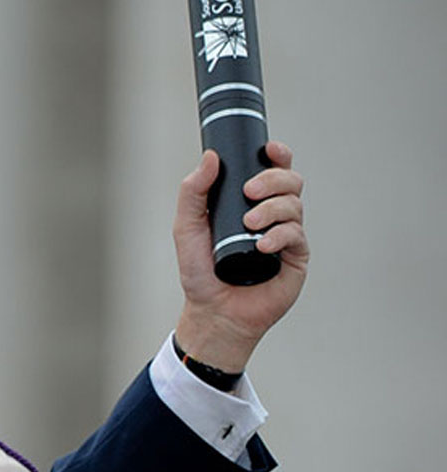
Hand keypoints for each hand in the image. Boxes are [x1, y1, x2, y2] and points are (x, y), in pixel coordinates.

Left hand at [173, 141, 308, 372]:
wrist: (213, 310)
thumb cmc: (200, 269)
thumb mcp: (187, 226)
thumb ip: (193, 190)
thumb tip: (211, 157)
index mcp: (250, 202)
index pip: (272, 170)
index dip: (278, 155)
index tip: (270, 149)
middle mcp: (272, 215)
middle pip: (290, 181)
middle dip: (273, 179)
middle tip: (250, 191)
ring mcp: (286, 235)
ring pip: (294, 205)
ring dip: (273, 208)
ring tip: (250, 223)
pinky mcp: (296, 258)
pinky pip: (296, 236)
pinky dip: (280, 235)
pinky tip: (264, 245)